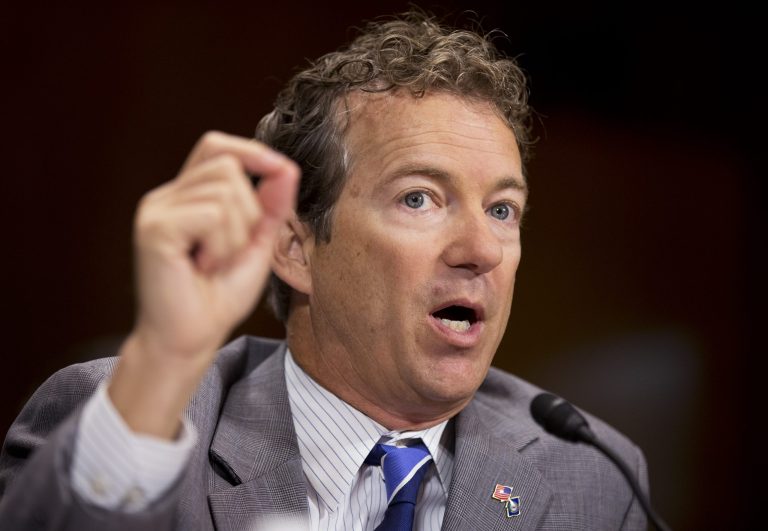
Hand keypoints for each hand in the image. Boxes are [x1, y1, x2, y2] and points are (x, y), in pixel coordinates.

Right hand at [109, 132, 298, 437]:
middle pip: (228, 167)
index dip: (251, 150)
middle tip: (229, 252)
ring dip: (235, 235)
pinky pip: (212, 214)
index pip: (216, 146)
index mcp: (186, 197)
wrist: (190, 340)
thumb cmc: (218, 297)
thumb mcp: (256, 244)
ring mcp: (156, 210)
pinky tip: (203, 267)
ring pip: (224, 191)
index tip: (282, 171)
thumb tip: (287, 168)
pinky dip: (222, 245)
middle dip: (249, 212)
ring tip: (214, 263)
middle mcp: (166, 197)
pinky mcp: (155, 228)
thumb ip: (271, 207)